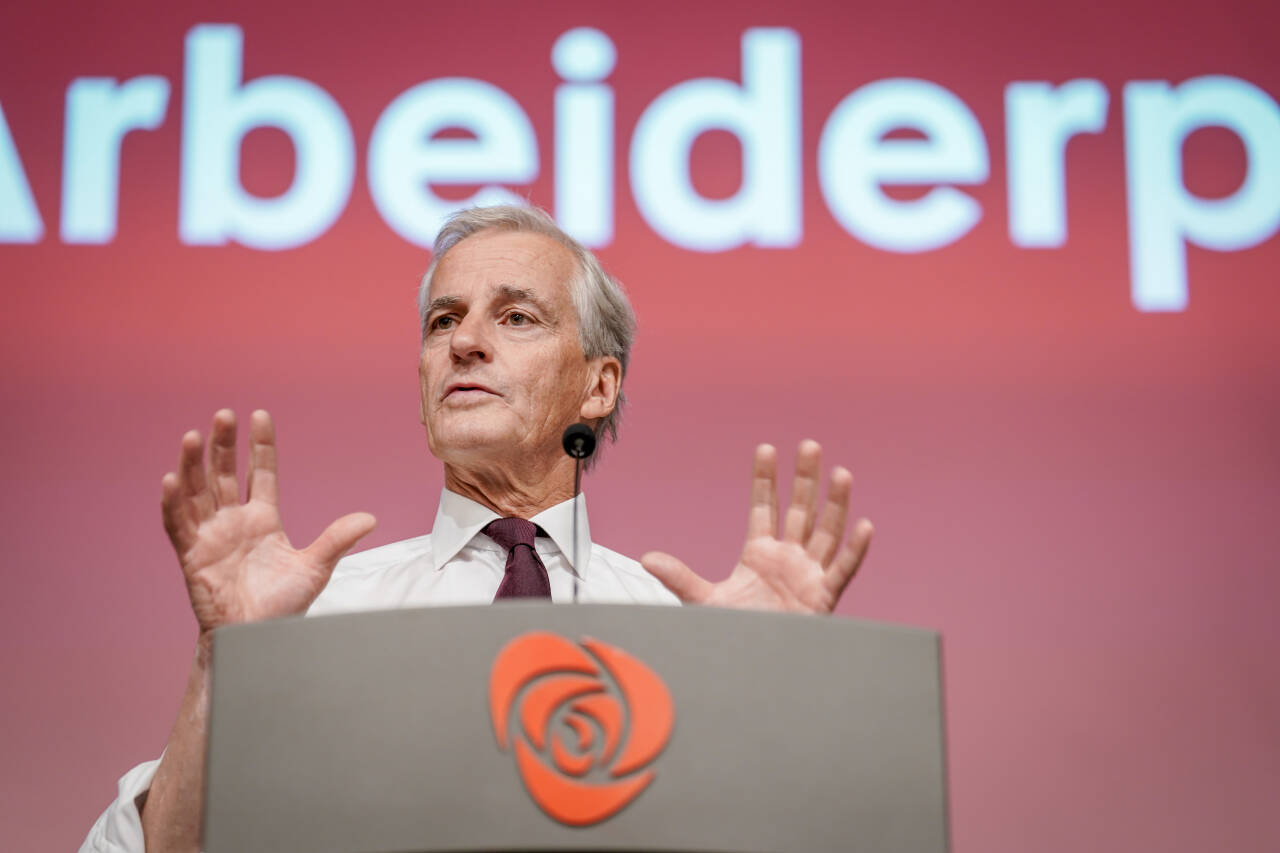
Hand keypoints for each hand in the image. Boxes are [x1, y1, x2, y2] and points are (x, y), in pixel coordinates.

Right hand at [161, 409, 375, 635]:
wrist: (258, 638)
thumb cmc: (283, 605)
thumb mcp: (316, 567)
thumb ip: (337, 540)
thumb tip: (370, 519)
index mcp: (263, 520)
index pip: (260, 473)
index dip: (260, 445)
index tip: (260, 415)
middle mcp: (234, 522)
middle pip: (224, 474)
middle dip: (224, 445)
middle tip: (225, 415)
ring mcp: (211, 537)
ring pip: (197, 492)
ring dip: (193, 465)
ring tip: (194, 436)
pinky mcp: (192, 556)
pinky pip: (178, 525)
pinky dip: (173, 502)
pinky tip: (171, 478)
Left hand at [641, 440, 871, 611]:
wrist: (752, 665)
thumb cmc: (732, 631)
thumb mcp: (704, 601)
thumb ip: (680, 577)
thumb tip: (647, 559)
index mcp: (759, 553)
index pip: (764, 508)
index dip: (765, 479)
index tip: (765, 448)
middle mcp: (787, 558)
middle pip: (799, 510)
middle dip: (804, 479)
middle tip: (809, 446)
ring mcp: (808, 575)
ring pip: (825, 533)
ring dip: (834, 505)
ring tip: (841, 473)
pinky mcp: (823, 597)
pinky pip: (843, 570)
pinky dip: (854, 550)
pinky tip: (864, 526)